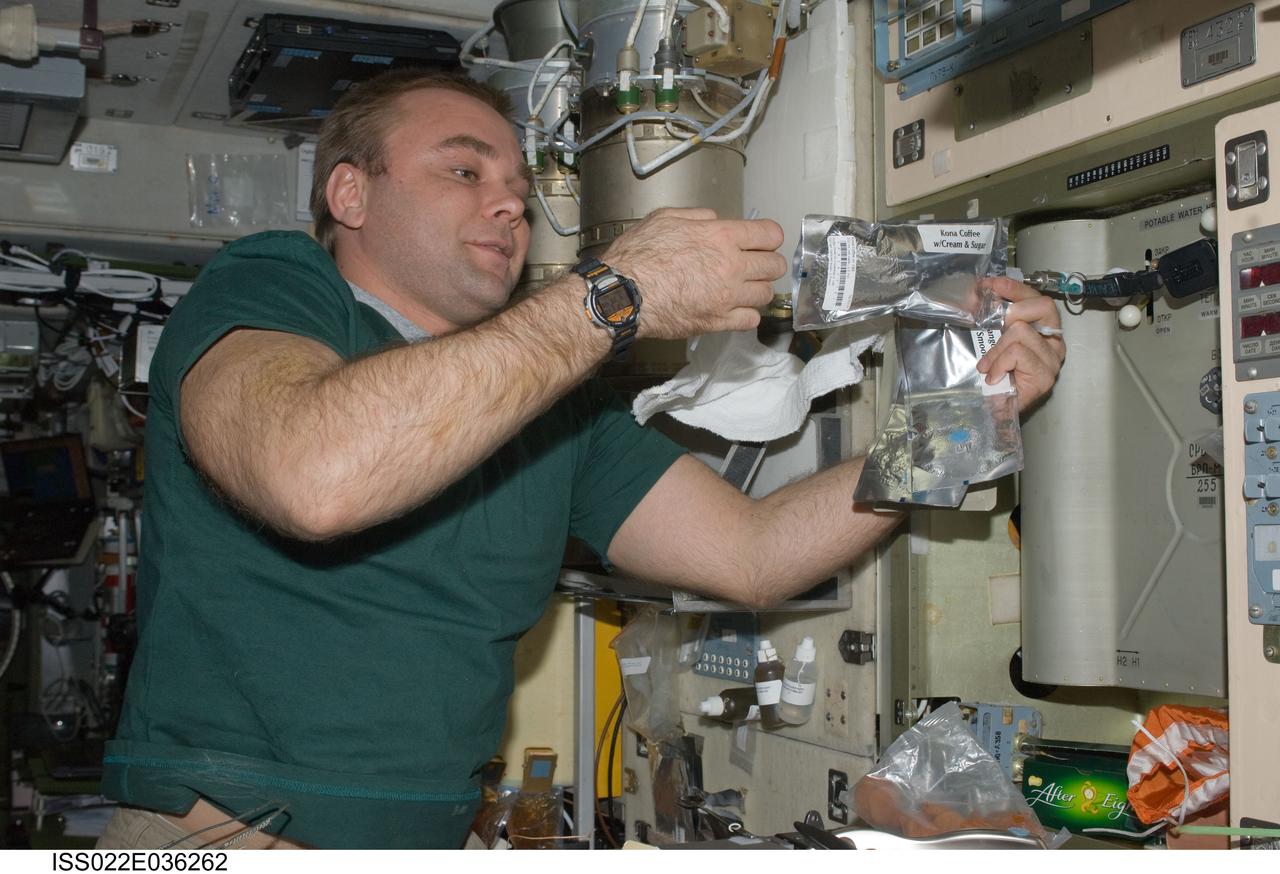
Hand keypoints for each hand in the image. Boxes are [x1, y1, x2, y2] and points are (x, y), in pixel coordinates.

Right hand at [601, 208, 787, 337]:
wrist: (624, 293)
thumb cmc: (638, 255)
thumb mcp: (664, 218)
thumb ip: (697, 216)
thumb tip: (714, 220)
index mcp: (721, 236)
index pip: (770, 234)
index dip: (770, 237)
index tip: (764, 242)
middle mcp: (732, 266)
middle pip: (774, 266)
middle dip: (768, 263)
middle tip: (755, 266)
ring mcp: (727, 296)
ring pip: (766, 294)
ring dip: (758, 290)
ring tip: (743, 289)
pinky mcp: (719, 321)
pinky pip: (751, 320)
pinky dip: (747, 314)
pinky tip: (735, 309)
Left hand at [976, 276, 1065, 412]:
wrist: (992, 411)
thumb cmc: (994, 376)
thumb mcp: (992, 340)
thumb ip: (992, 318)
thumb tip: (978, 292)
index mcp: (1045, 330)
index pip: (1037, 299)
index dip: (1014, 288)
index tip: (990, 284)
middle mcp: (1055, 342)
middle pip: (1042, 306)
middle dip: (1012, 311)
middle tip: (993, 328)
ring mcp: (1053, 360)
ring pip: (1022, 331)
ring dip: (996, 348)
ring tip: (988, 366)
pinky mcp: (1045, 375)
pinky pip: (1018, 353)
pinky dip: (999, 362)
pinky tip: (993, 376)